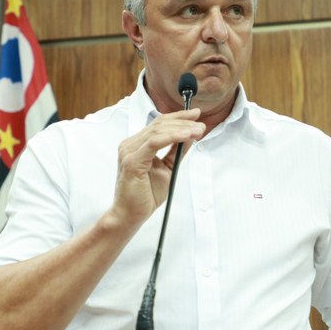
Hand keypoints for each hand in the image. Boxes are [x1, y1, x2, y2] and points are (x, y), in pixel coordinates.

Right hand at [110, 108, 204, 229]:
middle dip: (183, 121)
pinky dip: (172, 137)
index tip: (196, 115)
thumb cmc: (145, 195)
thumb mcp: (167, 169)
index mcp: (137, 145)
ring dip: (181, 128)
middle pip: (159, 124)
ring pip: (158, 131)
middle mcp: (130, 145)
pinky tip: (185, 135)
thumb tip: (190, 136)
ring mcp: (129, 151)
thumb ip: (176, 152)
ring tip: (198, 130)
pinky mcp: (131, 161)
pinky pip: (154, 143)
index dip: (178, 117)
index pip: (158, 124)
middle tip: (201, 124)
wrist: (130, 215)